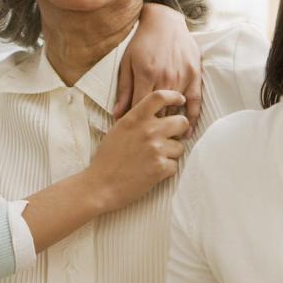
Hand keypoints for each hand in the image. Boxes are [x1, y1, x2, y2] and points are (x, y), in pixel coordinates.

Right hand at [89, 89, 188, 212]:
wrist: (101, 186)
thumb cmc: (107, 159)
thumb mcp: (118, 130)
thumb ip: (137, 120)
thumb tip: (156, 115)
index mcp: (135, 118)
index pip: (160, 97)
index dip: (175, 97)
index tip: (180, 101)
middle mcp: (148, 130)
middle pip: (181, 121)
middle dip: (180, 130)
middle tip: (172, 138)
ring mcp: (156, 149)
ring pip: (180, 147)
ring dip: (171, 154)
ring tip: (154, 160)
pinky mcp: (161, 167)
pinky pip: (175, 165)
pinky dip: (166, 170)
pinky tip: (151, 172)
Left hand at [115, 3, 201, 133]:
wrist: (165, 22)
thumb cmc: (142, 42)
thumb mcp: (127, 63)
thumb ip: (124, 90)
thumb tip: (117, 115)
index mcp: (146, 74)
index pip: (141, 109)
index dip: (137, 124)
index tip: (134, 134)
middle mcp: (166, 77)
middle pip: (160, 112)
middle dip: (153, 128)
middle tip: (149, 141)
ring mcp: (182, 76)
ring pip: (176, 109)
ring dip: (171, 125)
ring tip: (165, 140)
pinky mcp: (195, 74)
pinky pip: (195, 101)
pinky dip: (192, 117)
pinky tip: (188, 130)